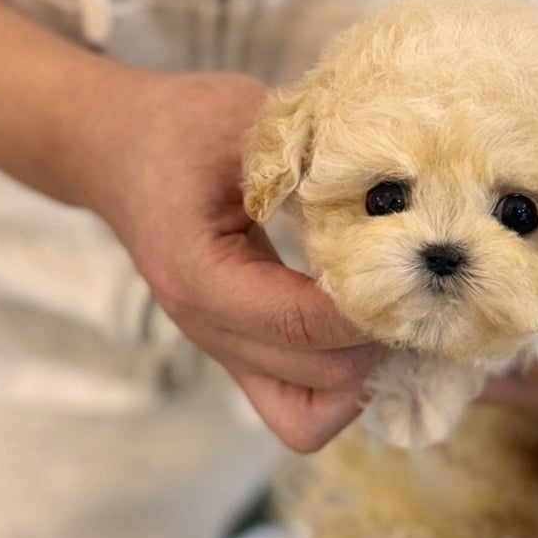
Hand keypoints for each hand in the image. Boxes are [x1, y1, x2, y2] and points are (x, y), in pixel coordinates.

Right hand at [77, 68, 380, 452]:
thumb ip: (313, 154)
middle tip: (420, 288)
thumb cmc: (179, 128)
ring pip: (307, 416)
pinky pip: (298, 405)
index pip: (300, 321)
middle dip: (378, 341)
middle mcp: (207, 327)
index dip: (366, 306)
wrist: (117, 150)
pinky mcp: (241, 354)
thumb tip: (400, 185)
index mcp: (198, 272)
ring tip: (396, 317)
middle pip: (317, 377)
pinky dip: (344, 382)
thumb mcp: (245, 121)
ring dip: (363, 377)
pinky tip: (372, 327)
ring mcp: (224, 349)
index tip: (414, 270)